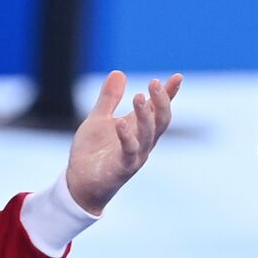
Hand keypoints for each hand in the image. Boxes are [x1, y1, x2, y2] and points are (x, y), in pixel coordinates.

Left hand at [65, 71, 182, 213]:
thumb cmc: (92, 152)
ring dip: (145, 115)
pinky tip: (119, 123)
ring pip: (148, 134)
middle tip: (154, 82)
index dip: (169, 94)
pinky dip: (126, 137)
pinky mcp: (123, 168)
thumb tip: (119, 72)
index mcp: (139, 129)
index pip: (158, 109)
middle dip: (161, 102)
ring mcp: (136, 155)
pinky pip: (129, 151)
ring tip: (139, 96)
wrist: (80, 184)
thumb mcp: (99, 119)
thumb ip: (109, 98)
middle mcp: (143, 142)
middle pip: (161, 120)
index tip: (178, 77)